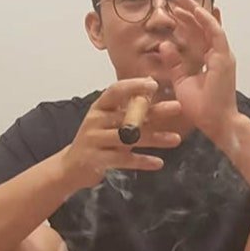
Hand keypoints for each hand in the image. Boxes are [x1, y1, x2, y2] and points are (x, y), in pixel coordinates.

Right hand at [60, 77, 181, 191]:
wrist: (72, 167)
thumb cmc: (96, 140)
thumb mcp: (107, 121)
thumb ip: (127, 110)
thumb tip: (151, 88)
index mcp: (99, 107)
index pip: (115, 91)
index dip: (134, 86)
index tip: (154, 84)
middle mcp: (95, 121)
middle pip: (128, 115)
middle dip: (155, 112)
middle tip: (177, 107)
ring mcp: (95, 140)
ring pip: (130, 138)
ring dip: (156, 138)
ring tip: (176, 140)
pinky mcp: (97, 160)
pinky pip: (124, 160)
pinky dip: (143, 161)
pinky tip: (158, 163)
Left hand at [160, 0, 239, 148]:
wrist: (215, 121)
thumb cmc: (202, 107)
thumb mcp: (182, 80)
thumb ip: (175, 62)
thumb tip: (165, 44)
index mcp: (209, 60)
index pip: (198, 36)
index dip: (187, 22)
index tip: (174, 11)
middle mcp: (217, 55)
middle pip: (203, 28)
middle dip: (191, 11)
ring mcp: (222, 55)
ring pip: (209, 26)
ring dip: (197, 11)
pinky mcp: (224, 58)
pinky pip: (215, 34)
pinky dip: (206, 21)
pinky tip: (196, 10)